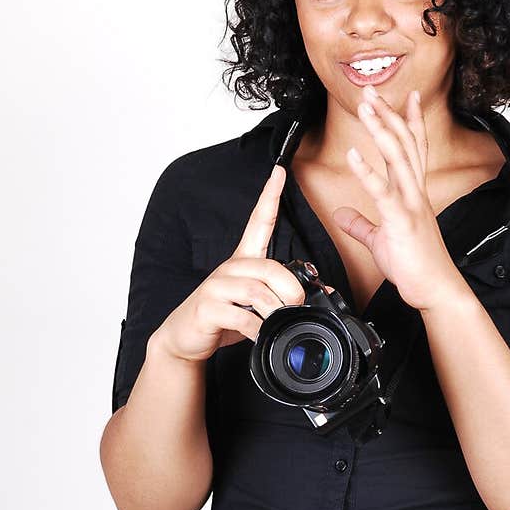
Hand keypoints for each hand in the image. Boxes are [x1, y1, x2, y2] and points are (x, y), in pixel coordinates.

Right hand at [154, 162, 315, 361]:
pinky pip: (241, 316)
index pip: (258, 221)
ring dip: (275, 310)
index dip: (270, 196)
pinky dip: (257, 329)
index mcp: (244, 261)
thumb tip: (324, 293)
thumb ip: (285, 294)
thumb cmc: (224, 318)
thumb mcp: (258, 304)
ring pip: (256, 291)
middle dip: (290, 289)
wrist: (185, 337)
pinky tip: (259, 335)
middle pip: (269, 267)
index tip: (279, 172)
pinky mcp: (207, 308)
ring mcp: (216, 287)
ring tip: (277, 322)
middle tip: (297, 306)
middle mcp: (230, 268)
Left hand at [336, 84, 465, 311]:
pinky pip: (382, 192)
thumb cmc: (414, 266)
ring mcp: (410, 204)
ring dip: (380, 129)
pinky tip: (353, 154)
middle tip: (373, 90)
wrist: (434, 289)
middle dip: (388, 114)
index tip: (408, 96)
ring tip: (365, 106)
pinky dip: (367, 172)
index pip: (413, 149)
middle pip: (403, 144)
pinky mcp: (401, 222)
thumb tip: (342, 214)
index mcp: (413, 194)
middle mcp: (414, 192)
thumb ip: (361, 224)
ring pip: (396, 158)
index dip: (410, 121)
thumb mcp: (381, 240)